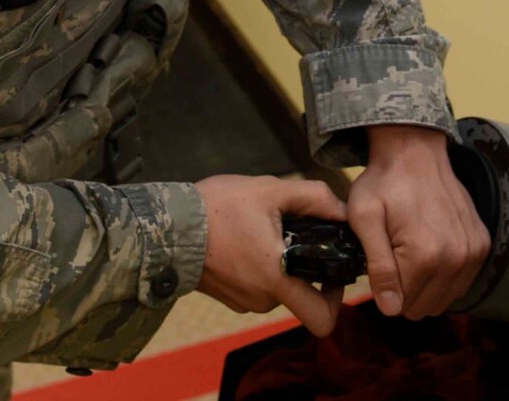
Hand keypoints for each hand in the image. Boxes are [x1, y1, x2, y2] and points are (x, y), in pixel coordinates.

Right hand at [196, 175, 348, 335]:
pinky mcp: (227, 296)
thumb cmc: (216, 209)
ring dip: (279, 262)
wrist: (165, 226)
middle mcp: (261, 299)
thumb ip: (314, 198)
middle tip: (295, 232)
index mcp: (276, 279)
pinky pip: (256, 285)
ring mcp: (242, 301)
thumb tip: (344, 210)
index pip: (321, 317)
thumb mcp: (270, 191)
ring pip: (277, 286)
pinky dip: (258, 265)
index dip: (336, 298)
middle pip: (299, 293)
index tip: (333, 272)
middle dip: (303, 265)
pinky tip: (246, 236)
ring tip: (264, 228)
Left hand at [347, 124, 491, 318]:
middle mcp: (456, 257)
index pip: (401, 305)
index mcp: (425, 254)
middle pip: (424, 306)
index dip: (385, 287)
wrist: (415, 152)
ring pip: (444, 298)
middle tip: (396, 253)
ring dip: (427, 283)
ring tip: (412, 250)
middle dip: (406, 288)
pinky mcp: (481, 244)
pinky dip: (445, 274)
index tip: (381, 259)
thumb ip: (379, 267)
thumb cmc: (384, 183)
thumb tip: (391, 309)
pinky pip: (462, 282)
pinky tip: (432, 249)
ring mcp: (473, 251)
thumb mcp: (365, 219)